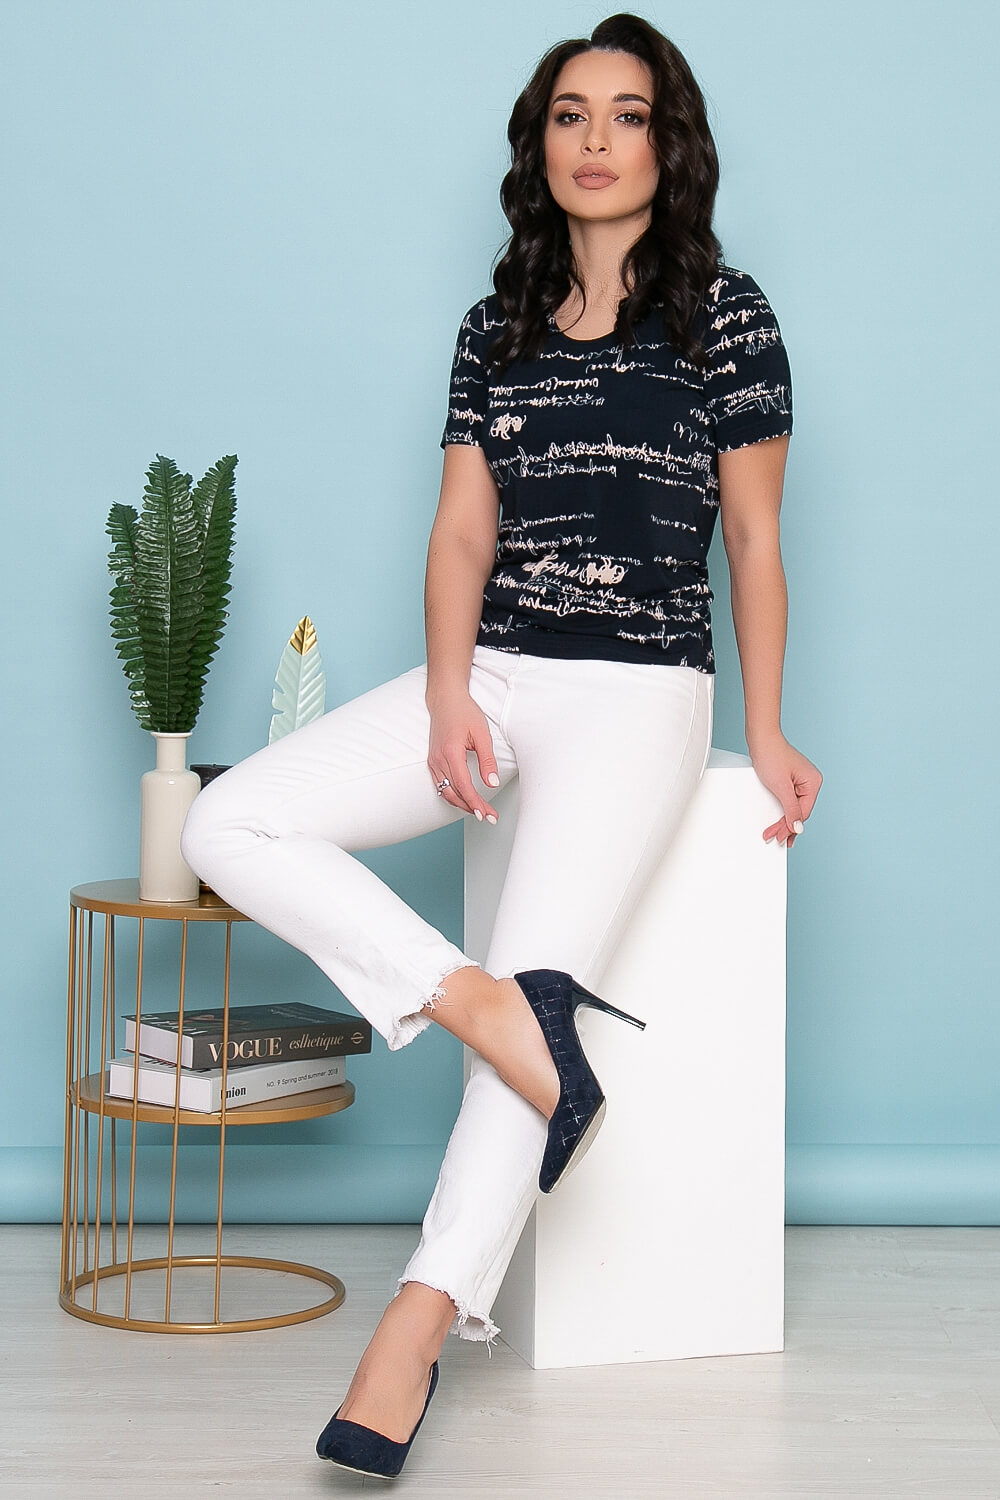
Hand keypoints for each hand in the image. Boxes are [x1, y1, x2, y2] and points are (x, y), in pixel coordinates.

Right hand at [427, 689, 500, 822]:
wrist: (446, 699)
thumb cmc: (464, 712)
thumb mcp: (482, 734)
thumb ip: (487, 760)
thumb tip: (492, 782)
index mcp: (450, 752)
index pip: (463, 785)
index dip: (475, 802)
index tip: (485, 813)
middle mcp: (438, 759)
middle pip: (454, 793)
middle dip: (471, 808)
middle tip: (488, 816)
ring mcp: (433, 761)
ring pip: (446, 792)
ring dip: (462, 804)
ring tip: (479, 811)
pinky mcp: (433, 761)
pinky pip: (441, 785)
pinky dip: (453, 795)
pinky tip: (465, 800)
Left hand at [747, 731, 821, 848]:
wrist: (760, 739)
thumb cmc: (771, 755)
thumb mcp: (781, 787)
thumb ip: (791, 809)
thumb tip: (798, 827)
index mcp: (813, 783)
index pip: (803, 812)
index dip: (790, 826)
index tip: (779, 836)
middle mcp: (810, 781)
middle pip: (799, 811)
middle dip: (786, 825)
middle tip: (775, 837)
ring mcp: (801, 780)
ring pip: (794, 807)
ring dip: (784, 819)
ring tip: (775, 833)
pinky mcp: (792, 779)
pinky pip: (789, 799)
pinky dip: (783, 809)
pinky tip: (779, 819)